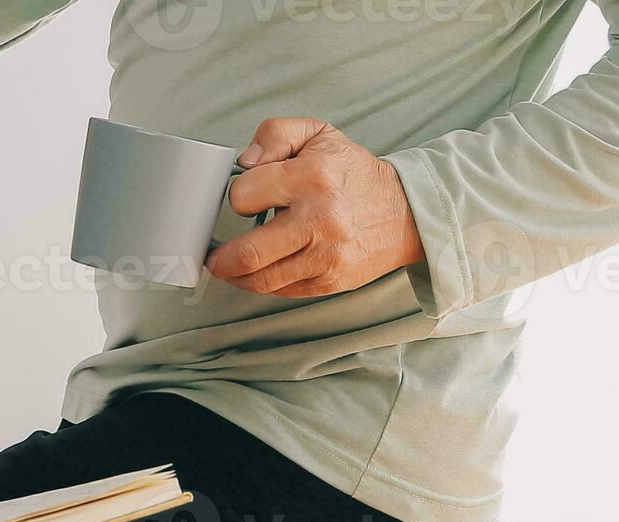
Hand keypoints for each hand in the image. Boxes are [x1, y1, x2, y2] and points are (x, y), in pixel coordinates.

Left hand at [209, 117, 426, 297]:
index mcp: (312, 178)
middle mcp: (320, 220)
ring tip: (229, 265)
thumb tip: (244, 161)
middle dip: (220, 258)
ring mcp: (326, 256)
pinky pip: (282, 291)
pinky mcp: (330, 281)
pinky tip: (262, 270)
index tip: (242, 199)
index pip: (244, 196)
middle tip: (212, 254)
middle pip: (247, 254)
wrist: (406, 211)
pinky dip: (264, 283)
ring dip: (235, 276)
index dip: (236, 198)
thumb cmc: (354, 173)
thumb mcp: (319, 134)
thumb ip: (275, 133)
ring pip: (260, 281)